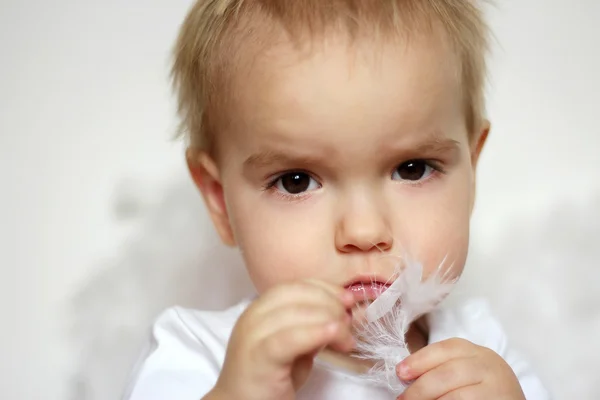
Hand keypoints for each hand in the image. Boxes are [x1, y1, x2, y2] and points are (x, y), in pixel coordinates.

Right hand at [209, 279, 355, 399]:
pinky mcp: (258, 356)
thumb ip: (311, 330)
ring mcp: (253, 334)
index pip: (294, 286)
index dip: (325, 288)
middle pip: (296, 294)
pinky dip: (315, 332)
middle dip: (330, 303)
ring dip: (329, 319)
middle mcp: (253, 316)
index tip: (348, 299)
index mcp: (260, 309)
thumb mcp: (294, 349)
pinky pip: (290, 337)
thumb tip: (339, 316)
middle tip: (350, 322)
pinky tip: (333, 334)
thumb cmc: (267, 381)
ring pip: (296, 312)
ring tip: (346, 337)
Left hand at [396, 338, 525, 399]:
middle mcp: (488, 365)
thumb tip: (405, 376)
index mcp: (475, 352)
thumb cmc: (480, 388)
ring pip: (457, 396)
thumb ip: (439, 369)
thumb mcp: (464, 371)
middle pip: (448, 373)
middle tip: (403, 399)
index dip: (419, 360)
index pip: (445, 349)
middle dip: (421, 388)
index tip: (400, 373)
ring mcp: (498, 387)